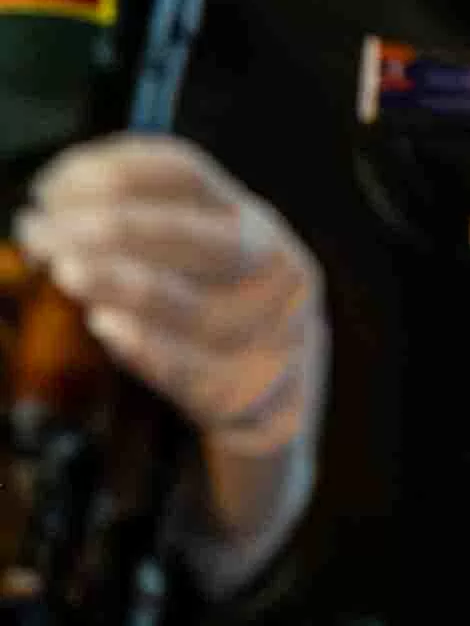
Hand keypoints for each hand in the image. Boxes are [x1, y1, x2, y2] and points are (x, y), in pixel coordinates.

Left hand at [12, 135, 323, 597]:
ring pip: (205, 306)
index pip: (188, 176)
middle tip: (43, 235)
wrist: (246, 454)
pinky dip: (156, 353)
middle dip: (118, 229)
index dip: (118, 171)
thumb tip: (32, 232)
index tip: (51, 186)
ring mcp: (280, 341)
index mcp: (245, 227)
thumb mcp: (165, 287)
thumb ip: (117, 253)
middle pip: (204, 237)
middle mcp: (276, 274)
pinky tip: (111, 332)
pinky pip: (205, 377)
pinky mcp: (266, 407)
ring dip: (130, 284)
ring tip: (67, 276)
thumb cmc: (187, 352)